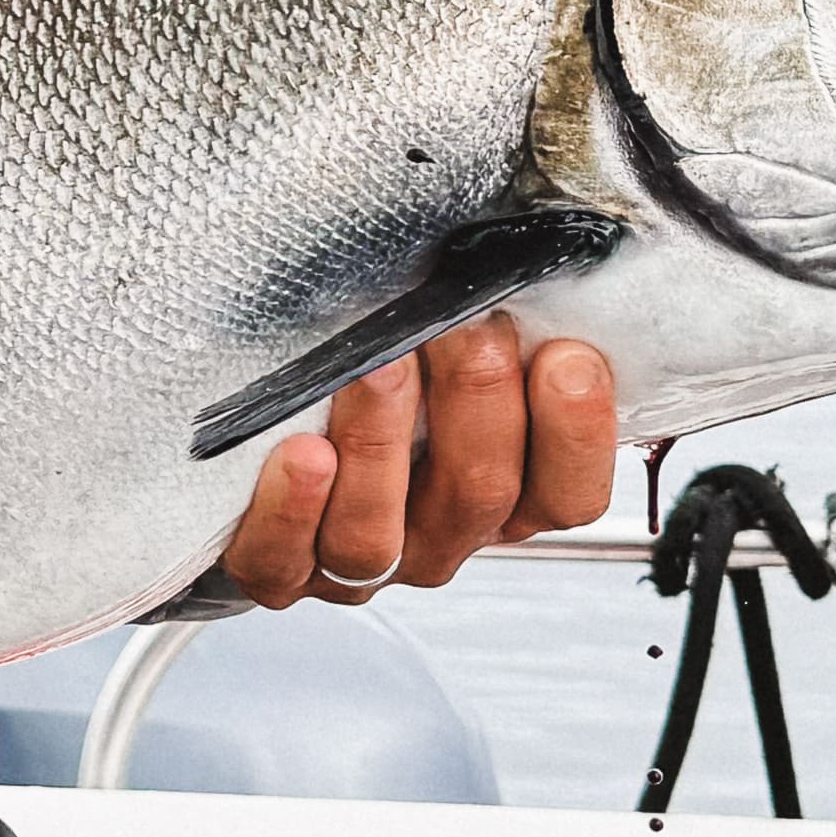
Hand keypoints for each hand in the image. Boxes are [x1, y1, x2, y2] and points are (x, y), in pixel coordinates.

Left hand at [219, 320, 620, 609]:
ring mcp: (355, 565)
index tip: (567, 356)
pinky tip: (301, 453)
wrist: (258, 456)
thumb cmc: (371, 386)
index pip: (566, 495)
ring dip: (381, 442)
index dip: (577, 434)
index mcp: (500, 498)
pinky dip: (293, 507)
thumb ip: (492, 336)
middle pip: (479, 494)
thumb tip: (517, 267)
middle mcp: (435, 538)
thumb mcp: (446, 359)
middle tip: (468, 328)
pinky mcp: (275, 569)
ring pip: (380, 532)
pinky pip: (284, 557)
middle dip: (478, 401)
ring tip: (379, 367)